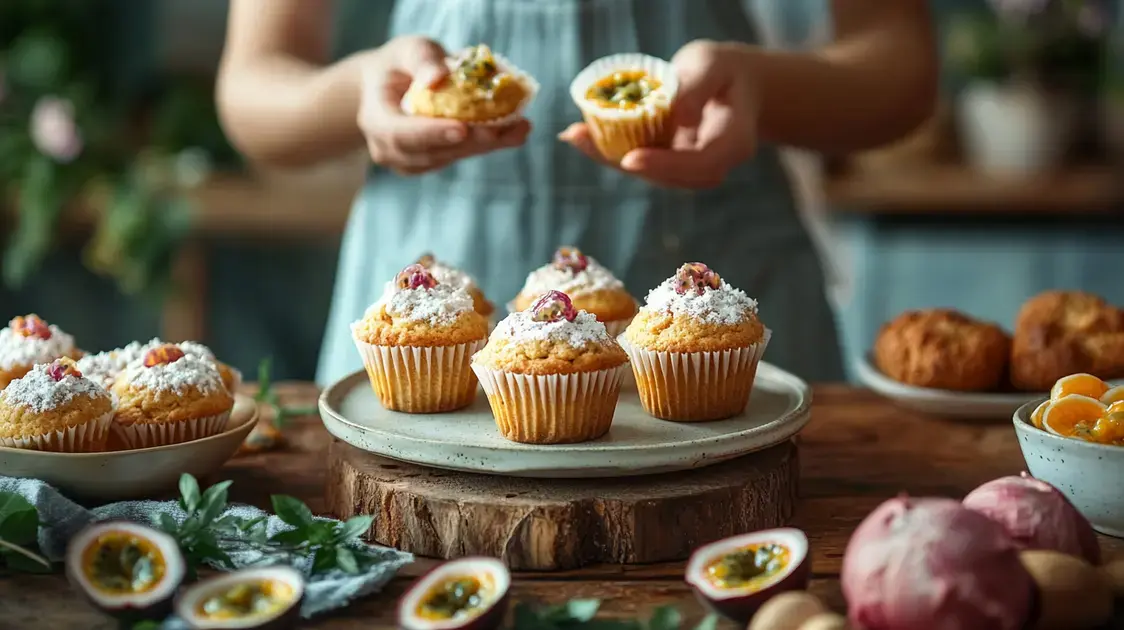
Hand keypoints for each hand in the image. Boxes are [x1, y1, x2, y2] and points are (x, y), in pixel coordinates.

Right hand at [358, 36, 530, 174]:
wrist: (393, 86)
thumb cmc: (400, 65)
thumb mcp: (407, 50)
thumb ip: (421, 60)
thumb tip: (439, 77)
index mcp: (375, 119)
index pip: (400, 134)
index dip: (431, 134)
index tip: (462, 128)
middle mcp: (388, 149)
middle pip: (431, 152)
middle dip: (470, 141)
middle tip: (504, 129)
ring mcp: (409, 161)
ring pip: (450, 158)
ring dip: (486, 145)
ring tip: (519, 128)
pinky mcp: (432, 164)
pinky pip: (460, 156)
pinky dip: (487, 145)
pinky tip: (513, 132)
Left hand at [560, 40, 757, 188]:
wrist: (736, 88)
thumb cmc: (727, 72)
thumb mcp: (715, 64)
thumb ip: (698, 86)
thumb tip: (678, 115)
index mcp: (733, 144)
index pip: (700, 163)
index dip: (665, 164)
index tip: (630, 159)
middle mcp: (711, 167)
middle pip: (665, 175)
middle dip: (621, 161)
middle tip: (581, 138)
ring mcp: (689, 171)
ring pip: (647, 173)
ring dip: (608, 157)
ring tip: (575, 134)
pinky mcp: (669, 166)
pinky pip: (639, 162)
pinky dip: (610, 150)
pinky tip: (582, 134)